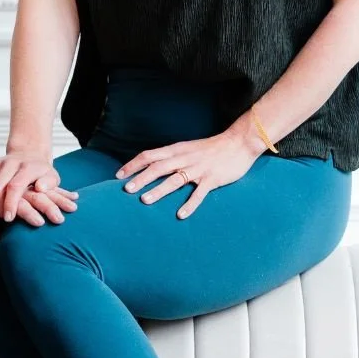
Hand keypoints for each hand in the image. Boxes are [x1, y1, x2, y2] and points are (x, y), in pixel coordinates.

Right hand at [0, 152, 65, 222]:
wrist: (29, 155)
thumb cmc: (41, 174)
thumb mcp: (53, 179)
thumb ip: (51, 186)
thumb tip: (40, 188)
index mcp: (28, 166)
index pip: (15, 186)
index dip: (10, 204)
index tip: (9, 219)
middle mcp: (10, 162)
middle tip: (4, 218)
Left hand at [0, 184, 79, 254]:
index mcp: (1, 187)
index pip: (16, 198)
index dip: (27, 212)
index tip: (38, 223)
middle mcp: (17, 181)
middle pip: (34, 194)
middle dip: (47, 206)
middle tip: (59, 219)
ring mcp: (29, 182)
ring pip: (45, 189)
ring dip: (59, 198)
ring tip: (73, 208)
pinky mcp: (37, 183)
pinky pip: (52, 187)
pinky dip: (62, 192)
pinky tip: (75, 197)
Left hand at [116, 130, 260, 218]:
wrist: (239, 142)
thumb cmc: (211, 148)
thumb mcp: (187, 148)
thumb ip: (171, 156)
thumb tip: (151, 166)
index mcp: (177, 150)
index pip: (150, 155)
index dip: (134, 165)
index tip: (119, 175)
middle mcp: (185, 158)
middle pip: (158, 167)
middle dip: (141, 178)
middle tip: (126, 189)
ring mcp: (199, 169)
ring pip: (175, 179)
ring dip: (159, 190)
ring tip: (145, 200)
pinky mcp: (212, 179)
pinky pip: (199, 193)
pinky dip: (190, 204)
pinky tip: (181, 215)